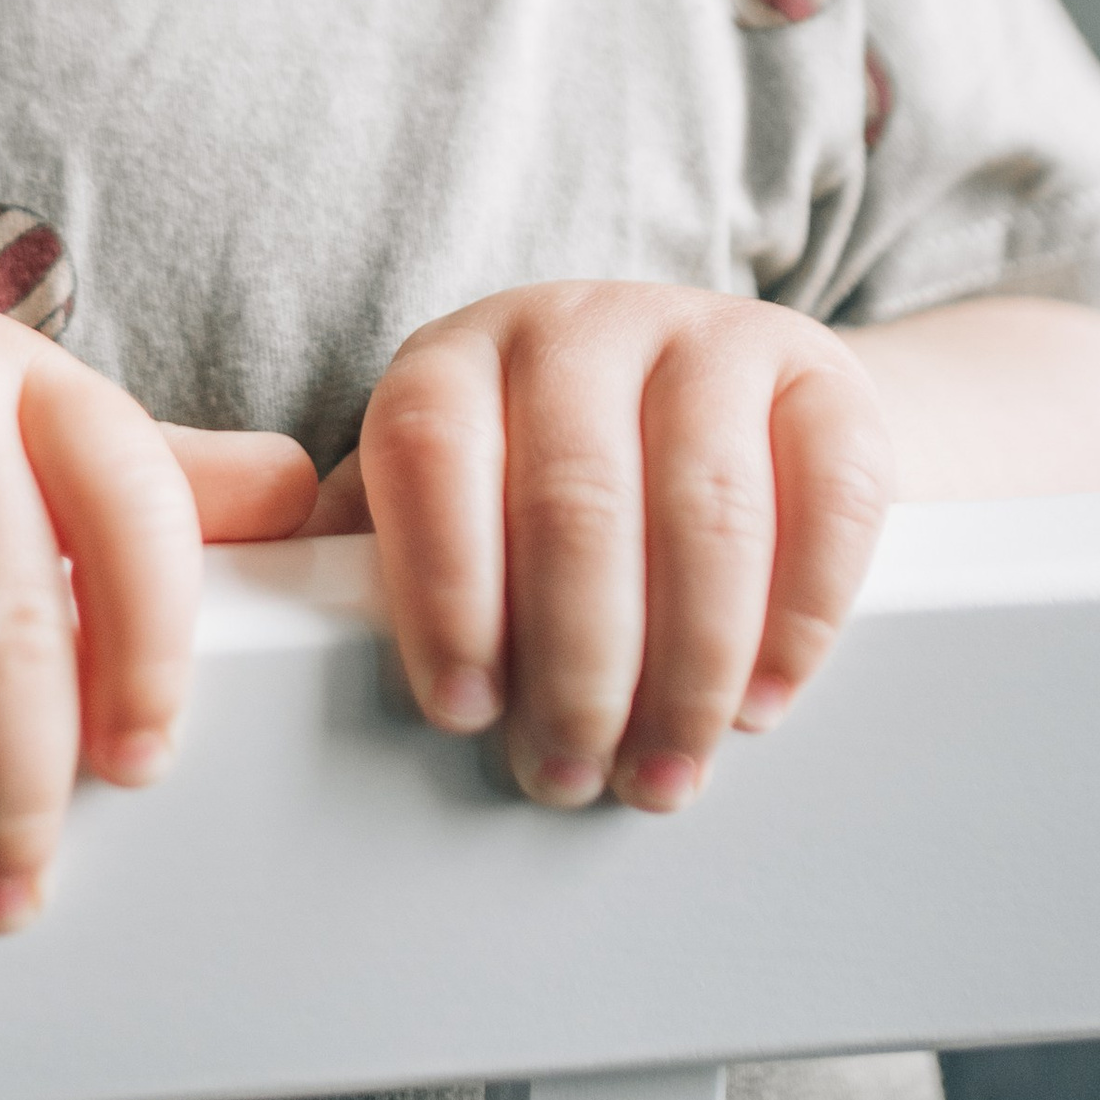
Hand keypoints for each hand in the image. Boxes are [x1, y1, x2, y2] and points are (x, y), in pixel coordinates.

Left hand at [306, 284, 895, 811]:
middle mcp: (578, 326)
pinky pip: (827, 495)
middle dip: (572, 664)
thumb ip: (370, 557)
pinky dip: (800, 615)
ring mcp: (708, 335)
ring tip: (663, 771)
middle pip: (574, 500)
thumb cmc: (539, 484)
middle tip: (569, 773)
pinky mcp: (823, 371)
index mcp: (459, 358)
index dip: (442, 586)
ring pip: (704, 510)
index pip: (429, 450)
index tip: (461, 710)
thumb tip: (271, 644)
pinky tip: (764, 699)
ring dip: (688, 667)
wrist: (722, 406)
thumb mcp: (447, 499)